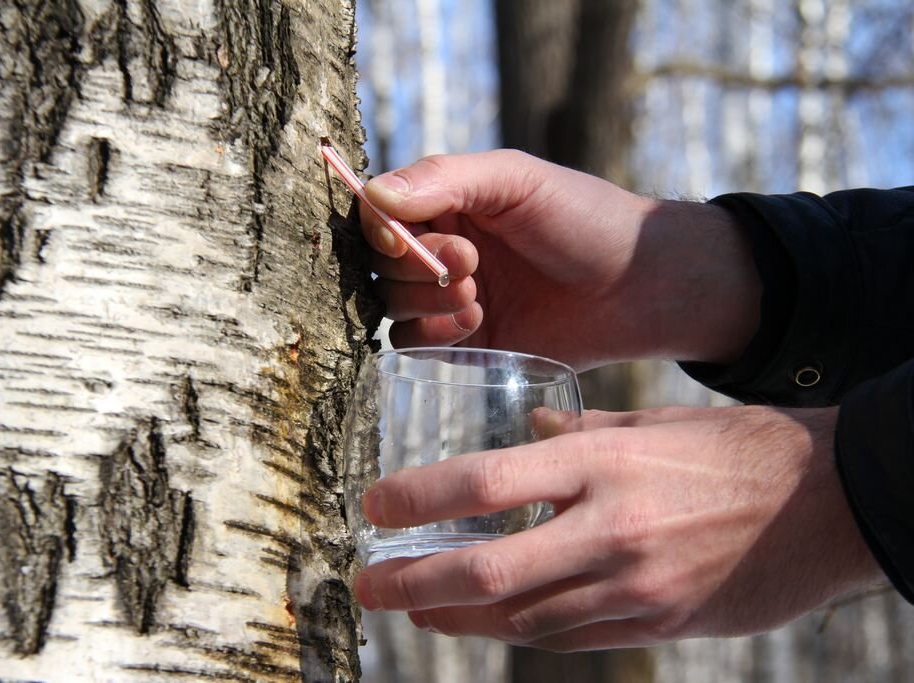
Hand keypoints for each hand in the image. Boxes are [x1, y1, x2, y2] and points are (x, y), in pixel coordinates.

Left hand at [352, 406, 883, 650]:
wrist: (829, 505)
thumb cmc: (736, 450)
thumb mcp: (652, 424)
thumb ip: (582, 434)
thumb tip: (528, 434)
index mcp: (600, 464)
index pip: (482, 482)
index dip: (416, 498)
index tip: (375, 505)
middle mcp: (607, 529)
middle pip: (485, 570)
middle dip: (413, 582)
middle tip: (367, 583)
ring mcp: (632, 586)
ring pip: (520, 618)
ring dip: (458, 618)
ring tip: (418, 608)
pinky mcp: (655, 623)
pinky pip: (568, 637)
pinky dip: (520, 630)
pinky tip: (492, 623)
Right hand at [361, 150, 760, 368]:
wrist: (637, 287)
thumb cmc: (583, 218)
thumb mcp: (516, 180)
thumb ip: (445, 178)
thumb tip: (373, 195)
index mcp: (447, 200)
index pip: (377, 209)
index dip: (379, 225)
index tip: (402, 236)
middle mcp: (438, 246)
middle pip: (379, 259)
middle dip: (416, 264)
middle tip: (471, 263)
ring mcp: (446, 296)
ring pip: (390, 301)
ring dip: (426, 299)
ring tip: (478, 297)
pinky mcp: (460, 342)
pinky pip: (411, 343)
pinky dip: (432, 335)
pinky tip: (476, 324)